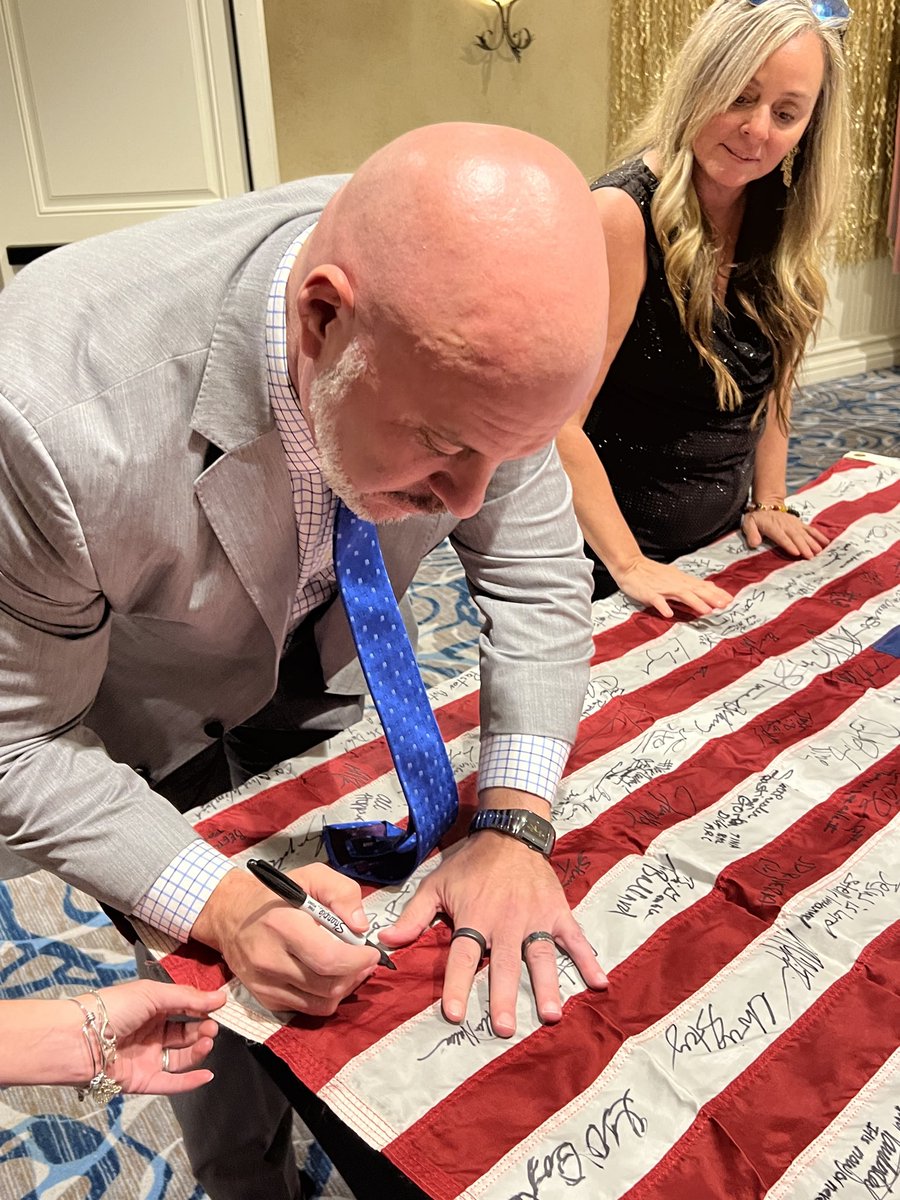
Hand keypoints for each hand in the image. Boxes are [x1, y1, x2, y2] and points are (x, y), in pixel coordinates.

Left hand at [80, 979, 225, 1095]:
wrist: (80, 1040)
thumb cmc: (115, 1008)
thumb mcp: (153, 994)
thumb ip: (188, 998)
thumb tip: (221, 998)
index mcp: (152, 1008)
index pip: (185, 1008)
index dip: (203, 1008)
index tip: (221, 1007)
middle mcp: (151, 1032)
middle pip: (186, 1033)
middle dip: (203, 1029)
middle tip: (213, 1027)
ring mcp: (148, 1057)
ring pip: (181, 1057)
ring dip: (199, 1050)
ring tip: (208, 1041)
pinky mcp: (143, 1081)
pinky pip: (170, 1083)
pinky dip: (190, 1081)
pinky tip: (207, 1074)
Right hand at [191, 864, 379, 1014]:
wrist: (230, 916)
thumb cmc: (276, 895)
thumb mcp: (312, 876)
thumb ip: (342, 893)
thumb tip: (361, 926)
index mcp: (283, 926)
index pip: (329, 959)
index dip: (358, 960)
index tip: (371, 952)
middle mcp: (270, 960)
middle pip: (328, 985)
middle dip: (356, 974)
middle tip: (364, 960)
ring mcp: (266, 985)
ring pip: (321, 1003)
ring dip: (345, 987)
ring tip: (349, 968)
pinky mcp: (265, 999)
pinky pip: (307, 1009)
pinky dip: (326, 997)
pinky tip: (328, 977)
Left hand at [379, 833, 607, 1037]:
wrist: (509, 833)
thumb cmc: (469, 864)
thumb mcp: (436, 885)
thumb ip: (413, 917)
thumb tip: (385, 943)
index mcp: (476, 917)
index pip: (465, 956)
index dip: (459, 984)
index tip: (454, 1013)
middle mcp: (506, 921)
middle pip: (504, 964)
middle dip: (504, 996)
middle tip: (504, 1028)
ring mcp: (536, 918)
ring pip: (541, 956)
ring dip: (546, 986)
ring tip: (549, 1015)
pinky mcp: (558, 912)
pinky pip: (575, 939)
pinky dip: (588, 959)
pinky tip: (600, 983)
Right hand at [610, 554, 731, 617]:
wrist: (631, 566)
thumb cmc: (651, 573)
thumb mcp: (674, 576)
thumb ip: (690, 584)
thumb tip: (709, 587)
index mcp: (681, 580)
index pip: (703, 586)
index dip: (717, 593)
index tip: (730, 600)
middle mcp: (675, 583)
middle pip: (696, 590)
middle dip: (711, 598)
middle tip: (725, 605)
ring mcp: (663, 588)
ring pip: (682, 595)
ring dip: (695, 602)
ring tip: (706, 610)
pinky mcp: (649, 593)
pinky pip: (657, 600)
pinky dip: (663, 606)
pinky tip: (669, 614)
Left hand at [741, 509, 829, 558]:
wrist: (768, 504)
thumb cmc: (757, 517)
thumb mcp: (749, 523)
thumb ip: (751, 533)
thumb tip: (754, 544)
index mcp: (773, 527)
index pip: (781, 537)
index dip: (789, 544)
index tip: (796, 553)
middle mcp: (785, 525)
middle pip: (796, 537)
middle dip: (804, 546)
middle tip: (811, 556)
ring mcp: (794, 524)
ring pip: (805, 534)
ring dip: (812, 542)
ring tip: (819, 551)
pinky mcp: (800, 524)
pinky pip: (810, 529)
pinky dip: (818, 535)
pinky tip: (826, 542)